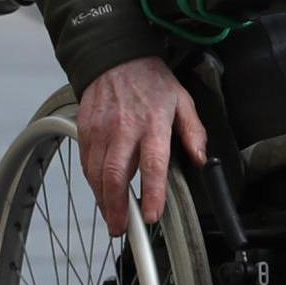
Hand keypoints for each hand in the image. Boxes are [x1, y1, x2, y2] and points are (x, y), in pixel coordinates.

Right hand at [75, 55, 208, 231]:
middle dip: (117, 207)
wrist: (115, 56)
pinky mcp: (84, 130)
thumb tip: (201, 158)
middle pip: (115, 175)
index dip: (152, 193)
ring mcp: (101, 130)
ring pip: (96, 174)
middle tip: (122, 228)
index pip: (153, 164)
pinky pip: (85, 163)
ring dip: (103, 200)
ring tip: (112, 218)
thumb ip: (193, 132)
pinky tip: (101, 194)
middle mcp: (123, 129)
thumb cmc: (150, 80)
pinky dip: (92, 183)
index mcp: (152, 123)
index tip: (151, 215)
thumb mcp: (182, 100)